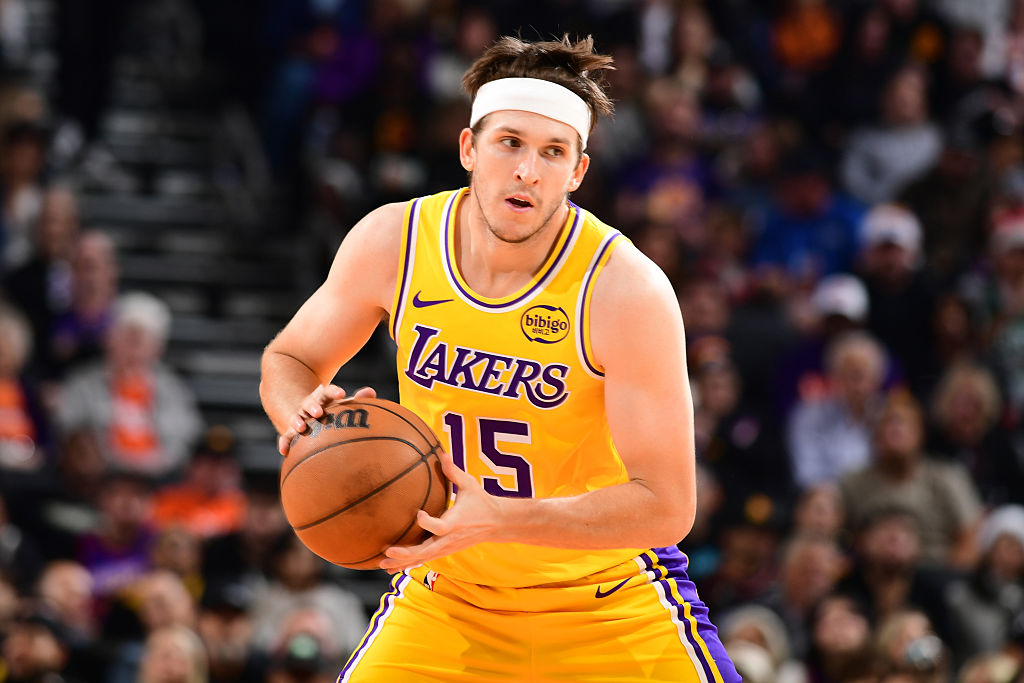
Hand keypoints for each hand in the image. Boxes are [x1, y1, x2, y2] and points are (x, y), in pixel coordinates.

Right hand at [277, 384, 376, 454]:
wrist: (311, 415)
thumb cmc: (334, 411)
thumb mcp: (344, 404)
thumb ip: (358, 399)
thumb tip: (371, 392)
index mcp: (324, 398)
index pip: (328, 392)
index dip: (334, 392)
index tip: (342, 394)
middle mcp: (310, 406)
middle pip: (310, 403)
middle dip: (314, 406)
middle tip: (319, 412)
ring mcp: (300, 418)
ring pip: (297, 417)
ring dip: (297, 421)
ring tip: (301, 427)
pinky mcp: (293, 431)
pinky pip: (287, 436)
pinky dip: (285, 442)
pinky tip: (284, 451)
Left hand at [379, 449, 505, 571]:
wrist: (496, 523)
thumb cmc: (481, 501)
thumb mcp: (470, 484)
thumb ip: (454, 472)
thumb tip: (443, 453)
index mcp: (455, 523)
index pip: (439, 527)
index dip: (427, 522)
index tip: (418, 513)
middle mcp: (449, 538)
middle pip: (426, 550)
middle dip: (406, 553)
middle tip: (388, 550)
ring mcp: (446, 547)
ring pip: (422, 558)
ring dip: (402, 562)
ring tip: (382, 564)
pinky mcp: (445, 551)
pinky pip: (424, 560)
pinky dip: (409, 564)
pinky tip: (393, 568)